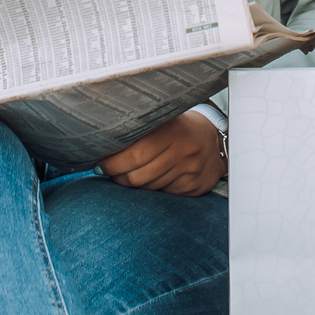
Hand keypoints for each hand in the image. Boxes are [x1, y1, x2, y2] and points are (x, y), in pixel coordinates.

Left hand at [99, 111, 224, 195]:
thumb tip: (103, 147)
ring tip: (125, 175)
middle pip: (139, 176)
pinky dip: (152, 189)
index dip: (113, 164)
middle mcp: (184, 151)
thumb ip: (139, 130)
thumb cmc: (179, 128)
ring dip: (132, 185)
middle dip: (118, 177)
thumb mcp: (163, 120)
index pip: (135, 154)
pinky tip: (150, 179)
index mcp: (173, 130)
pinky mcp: (194, 186)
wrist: (214, 140)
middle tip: (108, 173)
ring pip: (149, 188)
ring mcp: (190, 171)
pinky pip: (163, 194)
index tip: (100, 165)